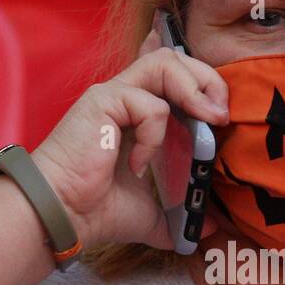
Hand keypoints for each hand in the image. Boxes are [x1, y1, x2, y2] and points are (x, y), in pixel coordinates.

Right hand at [30, 28, 227, 250]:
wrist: (64, 216)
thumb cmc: (97, 210)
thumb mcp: (153, 212)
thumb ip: (182, 214)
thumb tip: (209, 226)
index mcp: (136, 112)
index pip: (172, 73)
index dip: (202, 81)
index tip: (219, 115)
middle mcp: (125, 96)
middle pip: (175, 58)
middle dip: (208, 80)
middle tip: (220, 116)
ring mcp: (113, 95)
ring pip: (165, 62)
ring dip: (194, 88)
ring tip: (206, 120)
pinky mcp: (103, 102)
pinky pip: (150, 105)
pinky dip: (156, 135)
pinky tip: (139, 164)